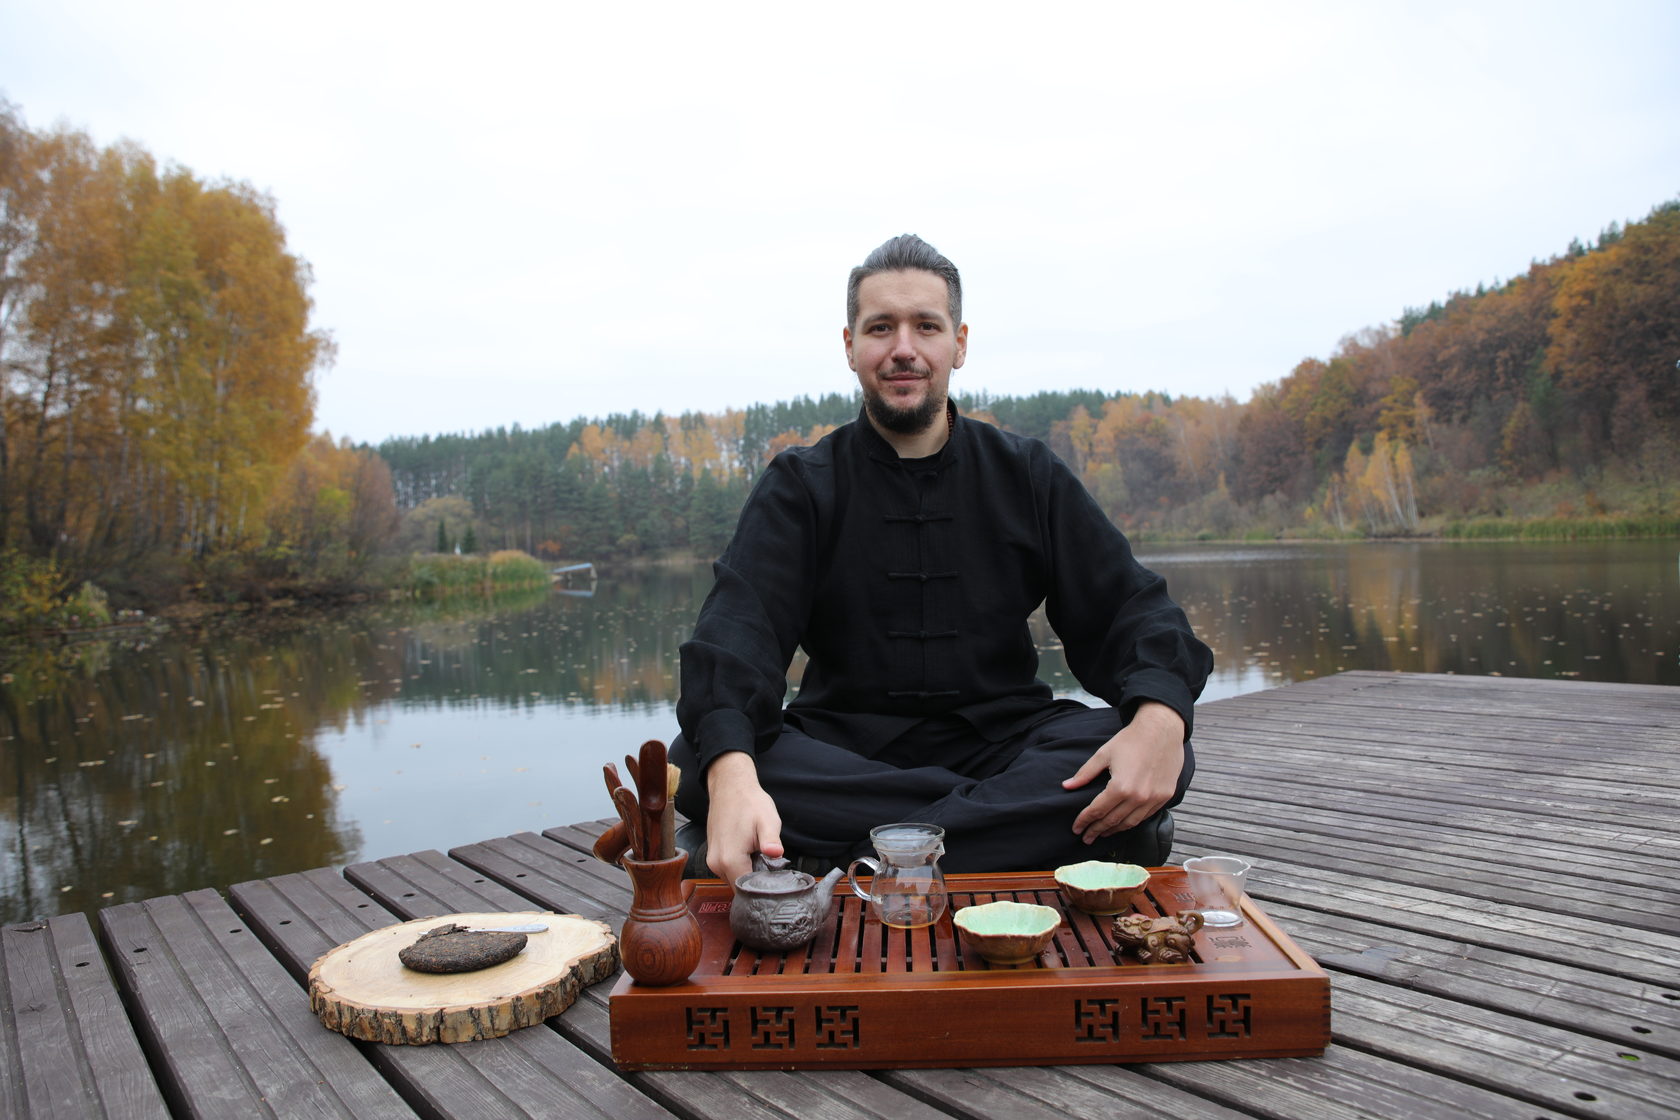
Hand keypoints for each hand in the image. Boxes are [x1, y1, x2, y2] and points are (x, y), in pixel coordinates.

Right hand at [704, 750, 784, 886]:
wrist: (730, 786)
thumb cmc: (750, 802)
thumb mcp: (767, 820)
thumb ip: (771, 840)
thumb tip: (776, 854)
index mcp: (730, 859)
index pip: (747, 891)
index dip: (763, 889)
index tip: (775, 881)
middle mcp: (717, 864)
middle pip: (740, 888)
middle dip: (756, 882)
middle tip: (771, 865)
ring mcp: (712, 860)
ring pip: (734, 880)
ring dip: (748, 873)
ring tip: (759, 855)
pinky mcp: (713, 855)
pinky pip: (729, 870)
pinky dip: (740, 866)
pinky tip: (750, 851)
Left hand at [1061, 701, 1184, 843]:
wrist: (1162, 729)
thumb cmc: (1131, 740)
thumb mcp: (1104, 754)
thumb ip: (1085, 773)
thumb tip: (1066, 786)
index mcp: (1120, 787)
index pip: (1097, 811)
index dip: (1084, 821)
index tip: (1076, 828)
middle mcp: (1138, 797)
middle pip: (1112, 821)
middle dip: (1096, 830)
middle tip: (1086, 838)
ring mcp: (1153, 799)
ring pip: (1130, 823)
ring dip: (1114, 830)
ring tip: (1102, 834)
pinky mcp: (1165, 797)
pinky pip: (1145, 816)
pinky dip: (1132, 822)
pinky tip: (1123, 824)